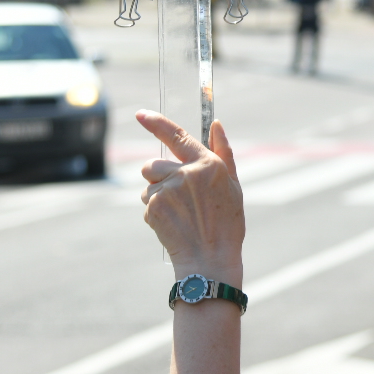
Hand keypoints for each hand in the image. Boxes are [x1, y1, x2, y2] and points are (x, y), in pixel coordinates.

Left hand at [138, 111, 244, 279]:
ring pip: (148, 185)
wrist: (211, 259)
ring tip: (179, 214)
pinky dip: (156, 213)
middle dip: (157, 177)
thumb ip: (223, 152)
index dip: (156, 123)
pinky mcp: (154, 207)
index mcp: (208, 164)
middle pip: (152, 164)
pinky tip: (173, 225)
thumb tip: (216, 124)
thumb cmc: (226, 224)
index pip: (177, 136)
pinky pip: (147, 204)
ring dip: (157, 195)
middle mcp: (186, 173)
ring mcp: (168, 190)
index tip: (140, 114)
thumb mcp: (233, 186)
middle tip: (176, 196)